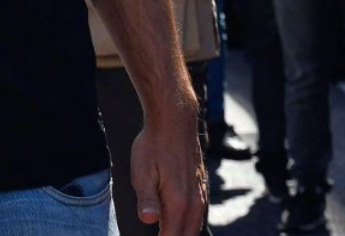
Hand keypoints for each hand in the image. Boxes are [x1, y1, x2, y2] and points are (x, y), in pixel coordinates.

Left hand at [129, 97, 206, 234]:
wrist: (175, 119)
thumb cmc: (154, 144)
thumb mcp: (142, 171)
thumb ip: (147, 199)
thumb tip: (148, 220)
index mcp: (178, 202)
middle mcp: (194, 202)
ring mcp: (200, 194)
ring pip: (195, 227)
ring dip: (181, 233)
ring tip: (165, 232)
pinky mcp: (202, 186)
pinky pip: (198, 214)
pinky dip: (188, 224)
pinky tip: (177, 223)